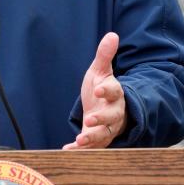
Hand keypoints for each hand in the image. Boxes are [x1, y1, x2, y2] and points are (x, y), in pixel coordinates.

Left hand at [63, 32, 125, 149]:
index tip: (98, 90)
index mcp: (115, 93)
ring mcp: (107, 128)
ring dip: (92, 138)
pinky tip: (68, 150)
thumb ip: (105, 55)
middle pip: (112, 117)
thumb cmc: (102, 89)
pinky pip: (92, 147)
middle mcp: (114, 112)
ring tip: (80, 140)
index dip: (107, 91)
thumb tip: (112, 34)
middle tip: (90, 119)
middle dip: (101, 119)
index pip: (113, 91)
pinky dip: (80, 150)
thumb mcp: (101, 71)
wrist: (105, 109)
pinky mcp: (97, 140)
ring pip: (104, 135)